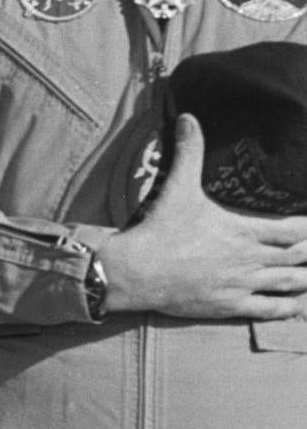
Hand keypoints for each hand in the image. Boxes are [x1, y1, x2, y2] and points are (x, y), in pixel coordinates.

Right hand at [97, 115, 306, 318]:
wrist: (137, 270)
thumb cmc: (160, 229)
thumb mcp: (177, 187)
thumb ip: (189, 152)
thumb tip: (188, 118)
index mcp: (244, 231)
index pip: (294, 230)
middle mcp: (250, 259)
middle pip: (298, 256)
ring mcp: (242, 285)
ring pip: (291, 283)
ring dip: (306, 279)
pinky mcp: (230, 306)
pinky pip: (270, 309)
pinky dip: (288, 307)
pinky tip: (296, 304)